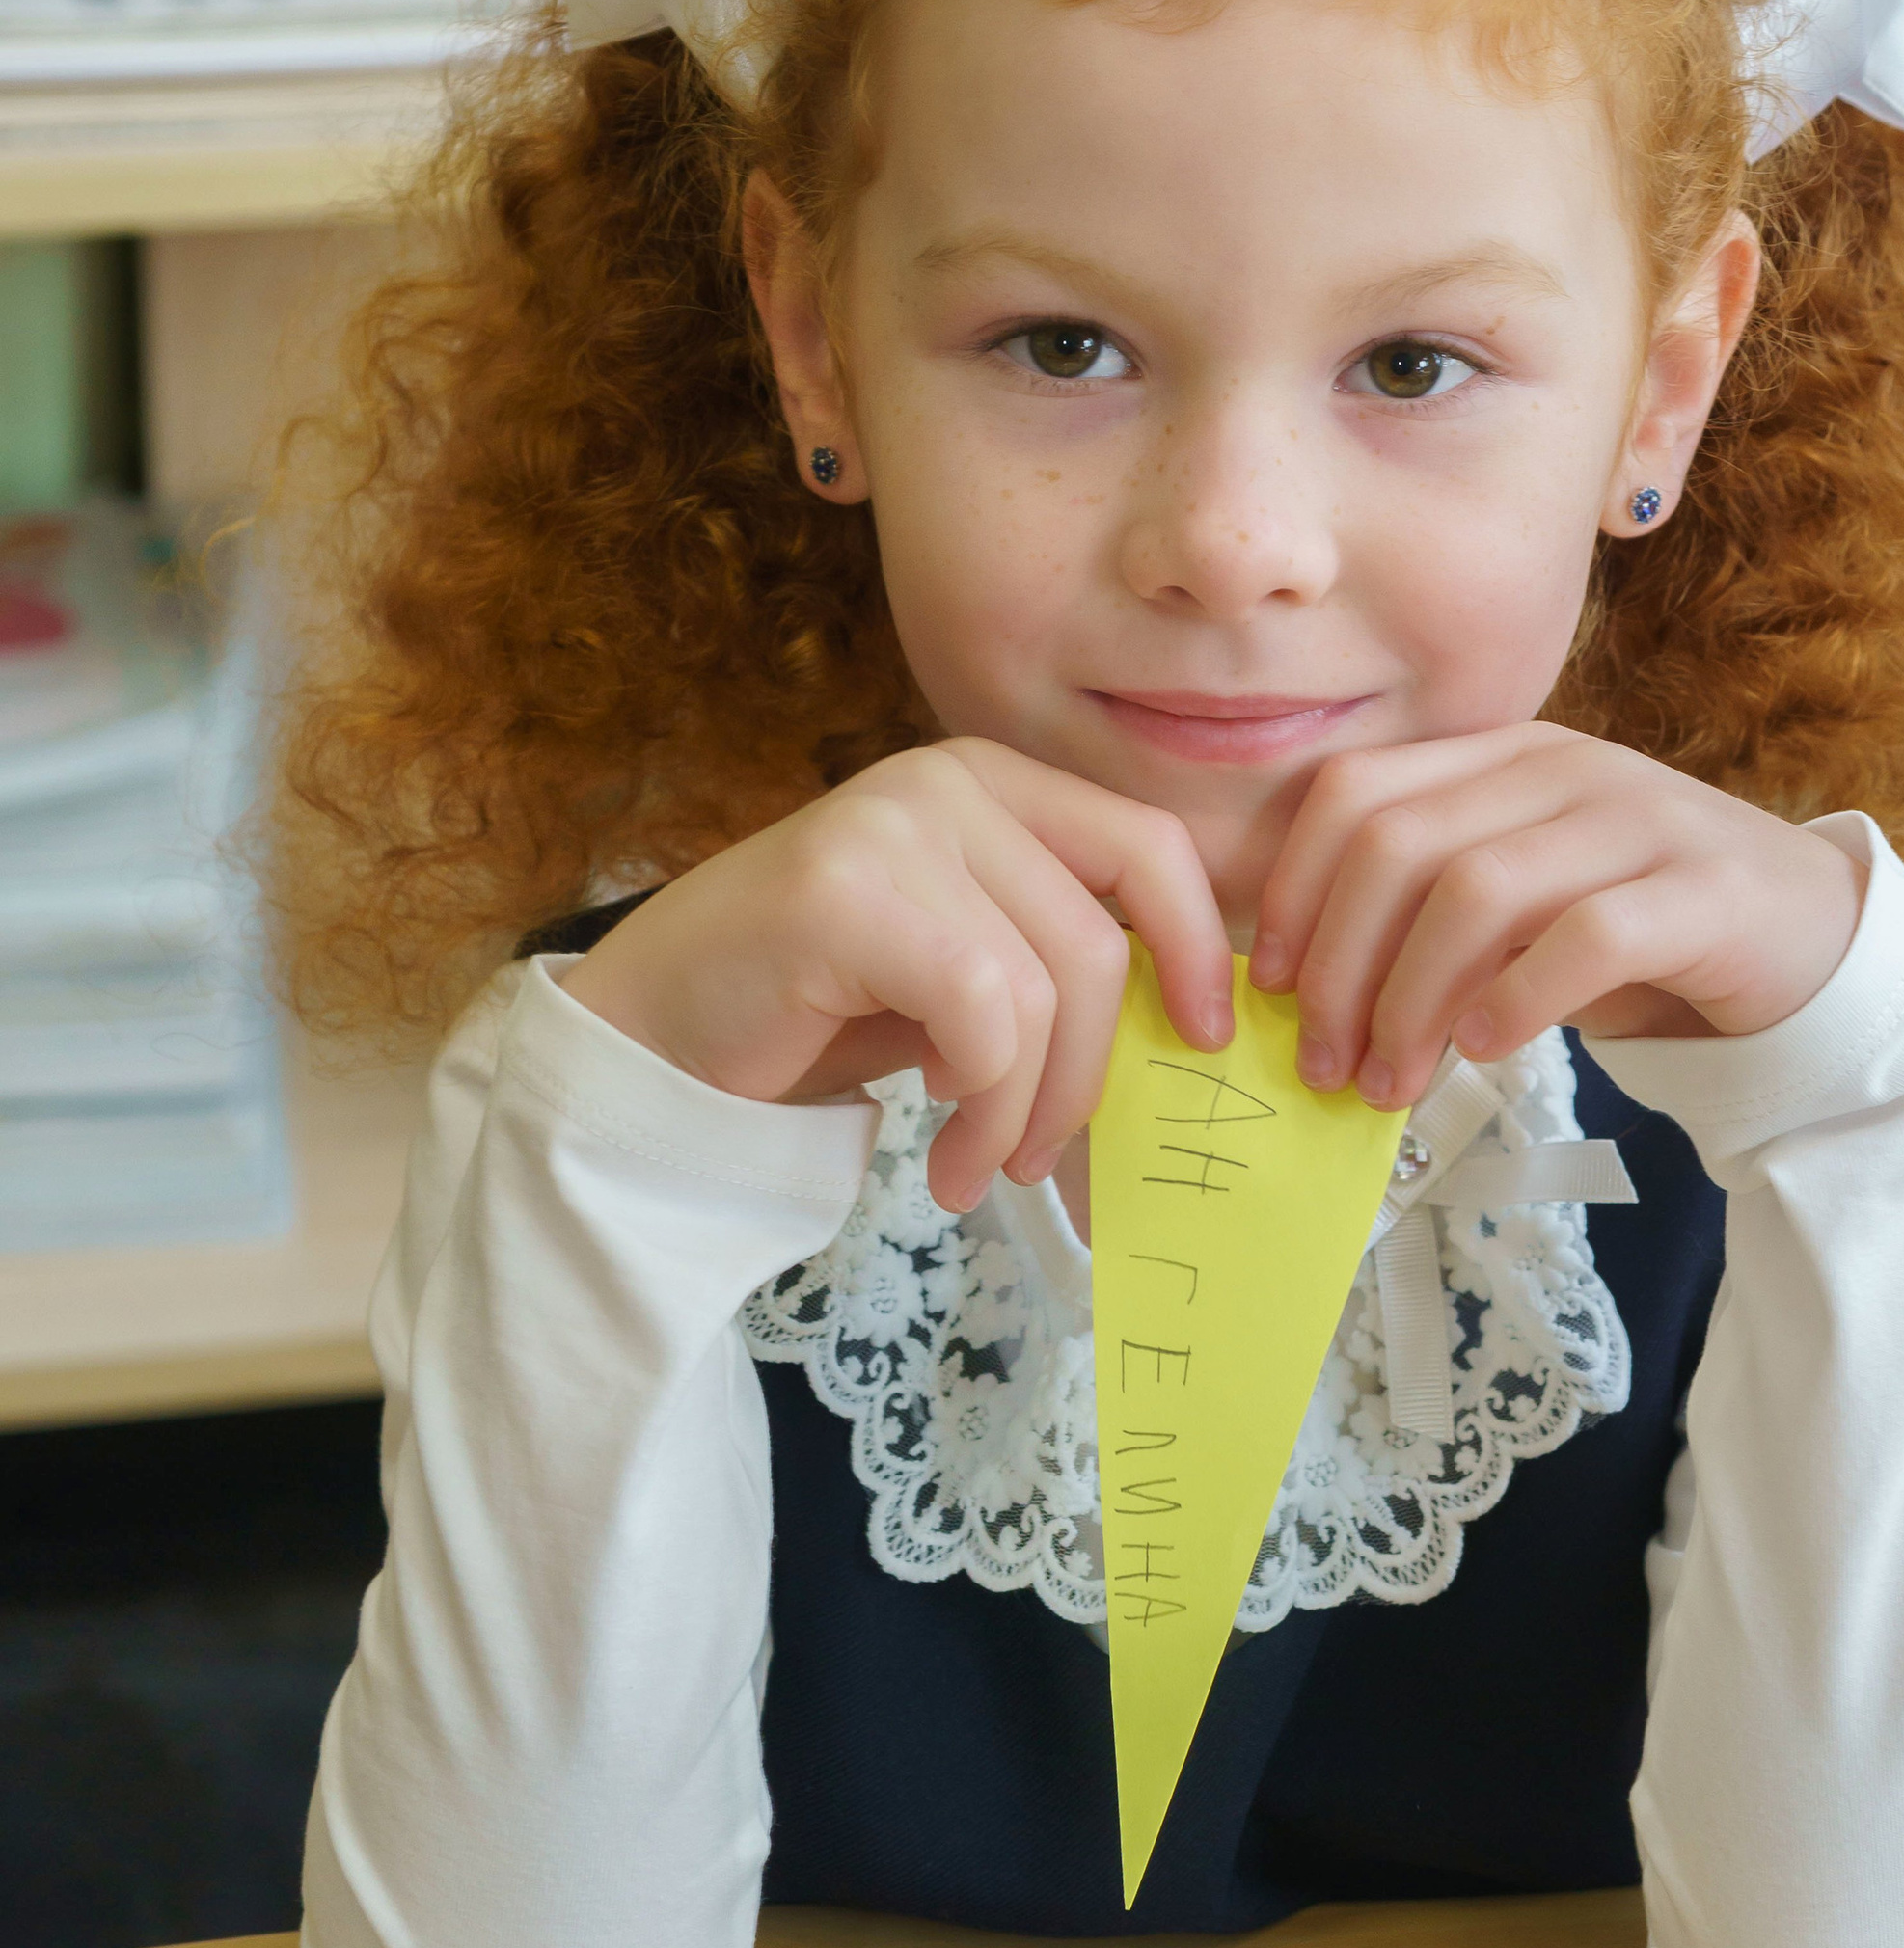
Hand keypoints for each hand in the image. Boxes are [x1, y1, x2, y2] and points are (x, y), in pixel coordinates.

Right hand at [564, 739, 1231, 1210]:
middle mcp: (947, 780)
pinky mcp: (842, 888)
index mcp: (994, 783)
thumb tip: (1197, 1025)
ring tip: (977, 1167)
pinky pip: (980, 1010)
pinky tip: (938, 1146)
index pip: (1149, 845)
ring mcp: (891, 822)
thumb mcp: (967, 971)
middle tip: (1038, 1159)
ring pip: (1044, 988)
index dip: (1195, 945)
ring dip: (1024, 1110)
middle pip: (1100, 937)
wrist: (653, 1036)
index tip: (1205, 1040)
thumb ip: (1059, 965)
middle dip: (1090, 1076)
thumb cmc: (819, 1011)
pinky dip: (979, 1100)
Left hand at [1246, 725, 1863, 1110]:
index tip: (1273, 991)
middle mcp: (1563, 768)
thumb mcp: (1525, 900)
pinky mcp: (1702, 891)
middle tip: (1329, 1064)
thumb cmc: (1640, 928)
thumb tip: (1312, 998)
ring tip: (1393, 1081)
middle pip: (1398, 843)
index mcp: (1504, 757)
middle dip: (1342, 965)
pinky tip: (1486, 1050)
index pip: (1355, 791)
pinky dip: (1516, 998)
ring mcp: (1638, 820)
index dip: (1296, 891)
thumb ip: (1430, 915)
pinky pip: (1584, 936)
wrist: (1809, 939)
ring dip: (1411, 1000)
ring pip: (1477, 890)